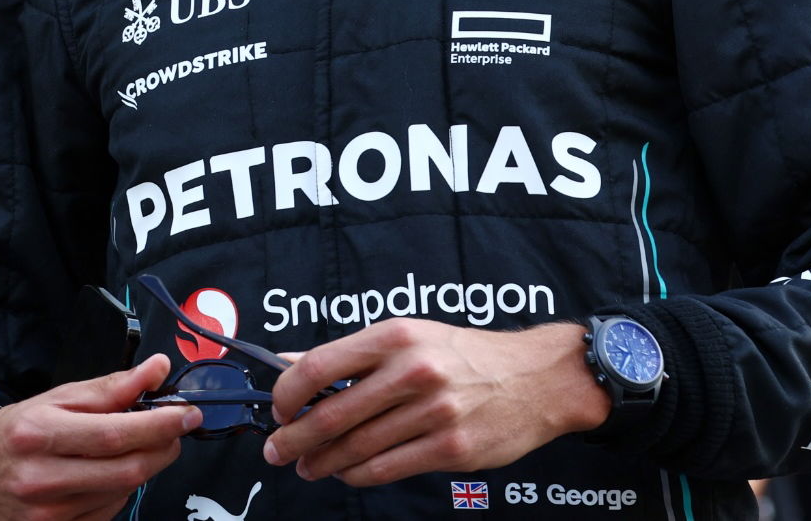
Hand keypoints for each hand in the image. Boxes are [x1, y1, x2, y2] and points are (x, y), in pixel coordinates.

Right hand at [0, 354, 199, 520]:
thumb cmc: (15, 432)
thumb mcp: (56, 398)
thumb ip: (110, 387)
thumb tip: (157, 370)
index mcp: (40, 432)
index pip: (116, 433)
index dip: (160, 424)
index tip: (187, 412)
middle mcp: (42, 478)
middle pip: (126, 469)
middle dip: (164, 446)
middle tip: (178, 426)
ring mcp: (48, 515)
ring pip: (122, 493)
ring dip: (145, 466)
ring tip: (142, 443)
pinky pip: (108, 513)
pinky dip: (122, 489)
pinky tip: (114, 471)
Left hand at [263, 319, 609, 486]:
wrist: (534, 377)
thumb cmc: (461, 353)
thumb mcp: (406, 335)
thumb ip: (349, 354)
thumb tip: (291, 363)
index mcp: (393, 337)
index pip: (321, 365)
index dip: (289, 392)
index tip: (278, 408)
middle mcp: (411, 371)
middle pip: (333, 413)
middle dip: (296, 437)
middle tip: (277, 449)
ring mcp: (432, 413)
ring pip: (357, 446)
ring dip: (323, 461)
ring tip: (307, 465)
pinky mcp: (450, 450)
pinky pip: (388, 468)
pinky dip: (358, 474)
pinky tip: (345, 473)